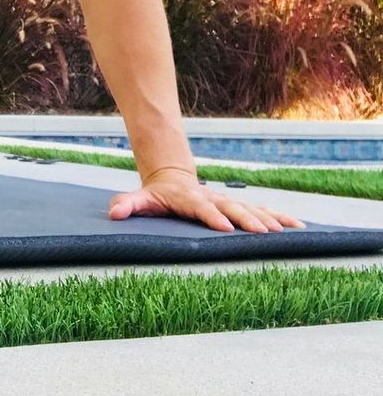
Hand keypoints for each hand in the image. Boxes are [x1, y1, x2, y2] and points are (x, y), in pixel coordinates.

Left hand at [108, 168, 305, 232]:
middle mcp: (212, 198)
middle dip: (247, 220)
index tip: (224, 228)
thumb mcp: (140, 198)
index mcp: (190, 198)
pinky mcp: (237, 204)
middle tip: (264, 233)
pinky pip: (261, 210)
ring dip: (269, 219)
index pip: (201, 207)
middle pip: (232, 207)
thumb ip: (127, 204)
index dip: (212, 216)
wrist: (172, 178)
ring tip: (288, 231)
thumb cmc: (156, 195)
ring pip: (250, 208)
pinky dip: (279, 217)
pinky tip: (298, 227)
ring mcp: (226, 200)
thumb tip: (114, 213)